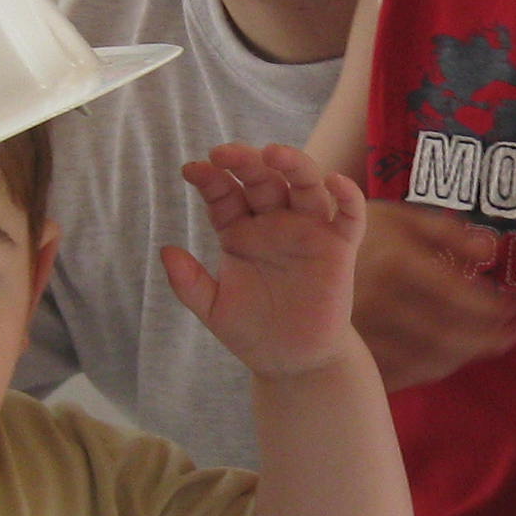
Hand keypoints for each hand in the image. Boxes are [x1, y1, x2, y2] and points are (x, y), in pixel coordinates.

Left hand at [164, 144, 371, 380]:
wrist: (292, 362)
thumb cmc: (252, 330)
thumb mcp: (213, 309)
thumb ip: (189, 282)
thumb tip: (165, 251)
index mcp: (239, 229)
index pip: (224, 193)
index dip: (209, 178)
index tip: (191, 170)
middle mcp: (274, 221)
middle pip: (262, 179)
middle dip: (244, 162)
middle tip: (225, 154)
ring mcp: (308, 230)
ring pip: (305, 184)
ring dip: (293, 164)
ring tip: (274, 153)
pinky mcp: (339, 248)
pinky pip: (349, 215)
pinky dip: (348, 196)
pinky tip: (335, 182)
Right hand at [350, 202, 515, 389]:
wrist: (287, 253)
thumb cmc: (351, 230)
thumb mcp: (396, 216)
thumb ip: (446, 232)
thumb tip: (492, 252)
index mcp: (394, 263)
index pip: (455, 294)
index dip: (490, 307)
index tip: (515, 309)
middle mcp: (378, 302)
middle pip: (446, 333)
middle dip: (487, 338)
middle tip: (513, 335)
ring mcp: (362, 334)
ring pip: (426, 359)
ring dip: (465, 357)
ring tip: (488, 346)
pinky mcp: (351, 354)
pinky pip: (400, 374)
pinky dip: (432, 371)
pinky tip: (450, 359)